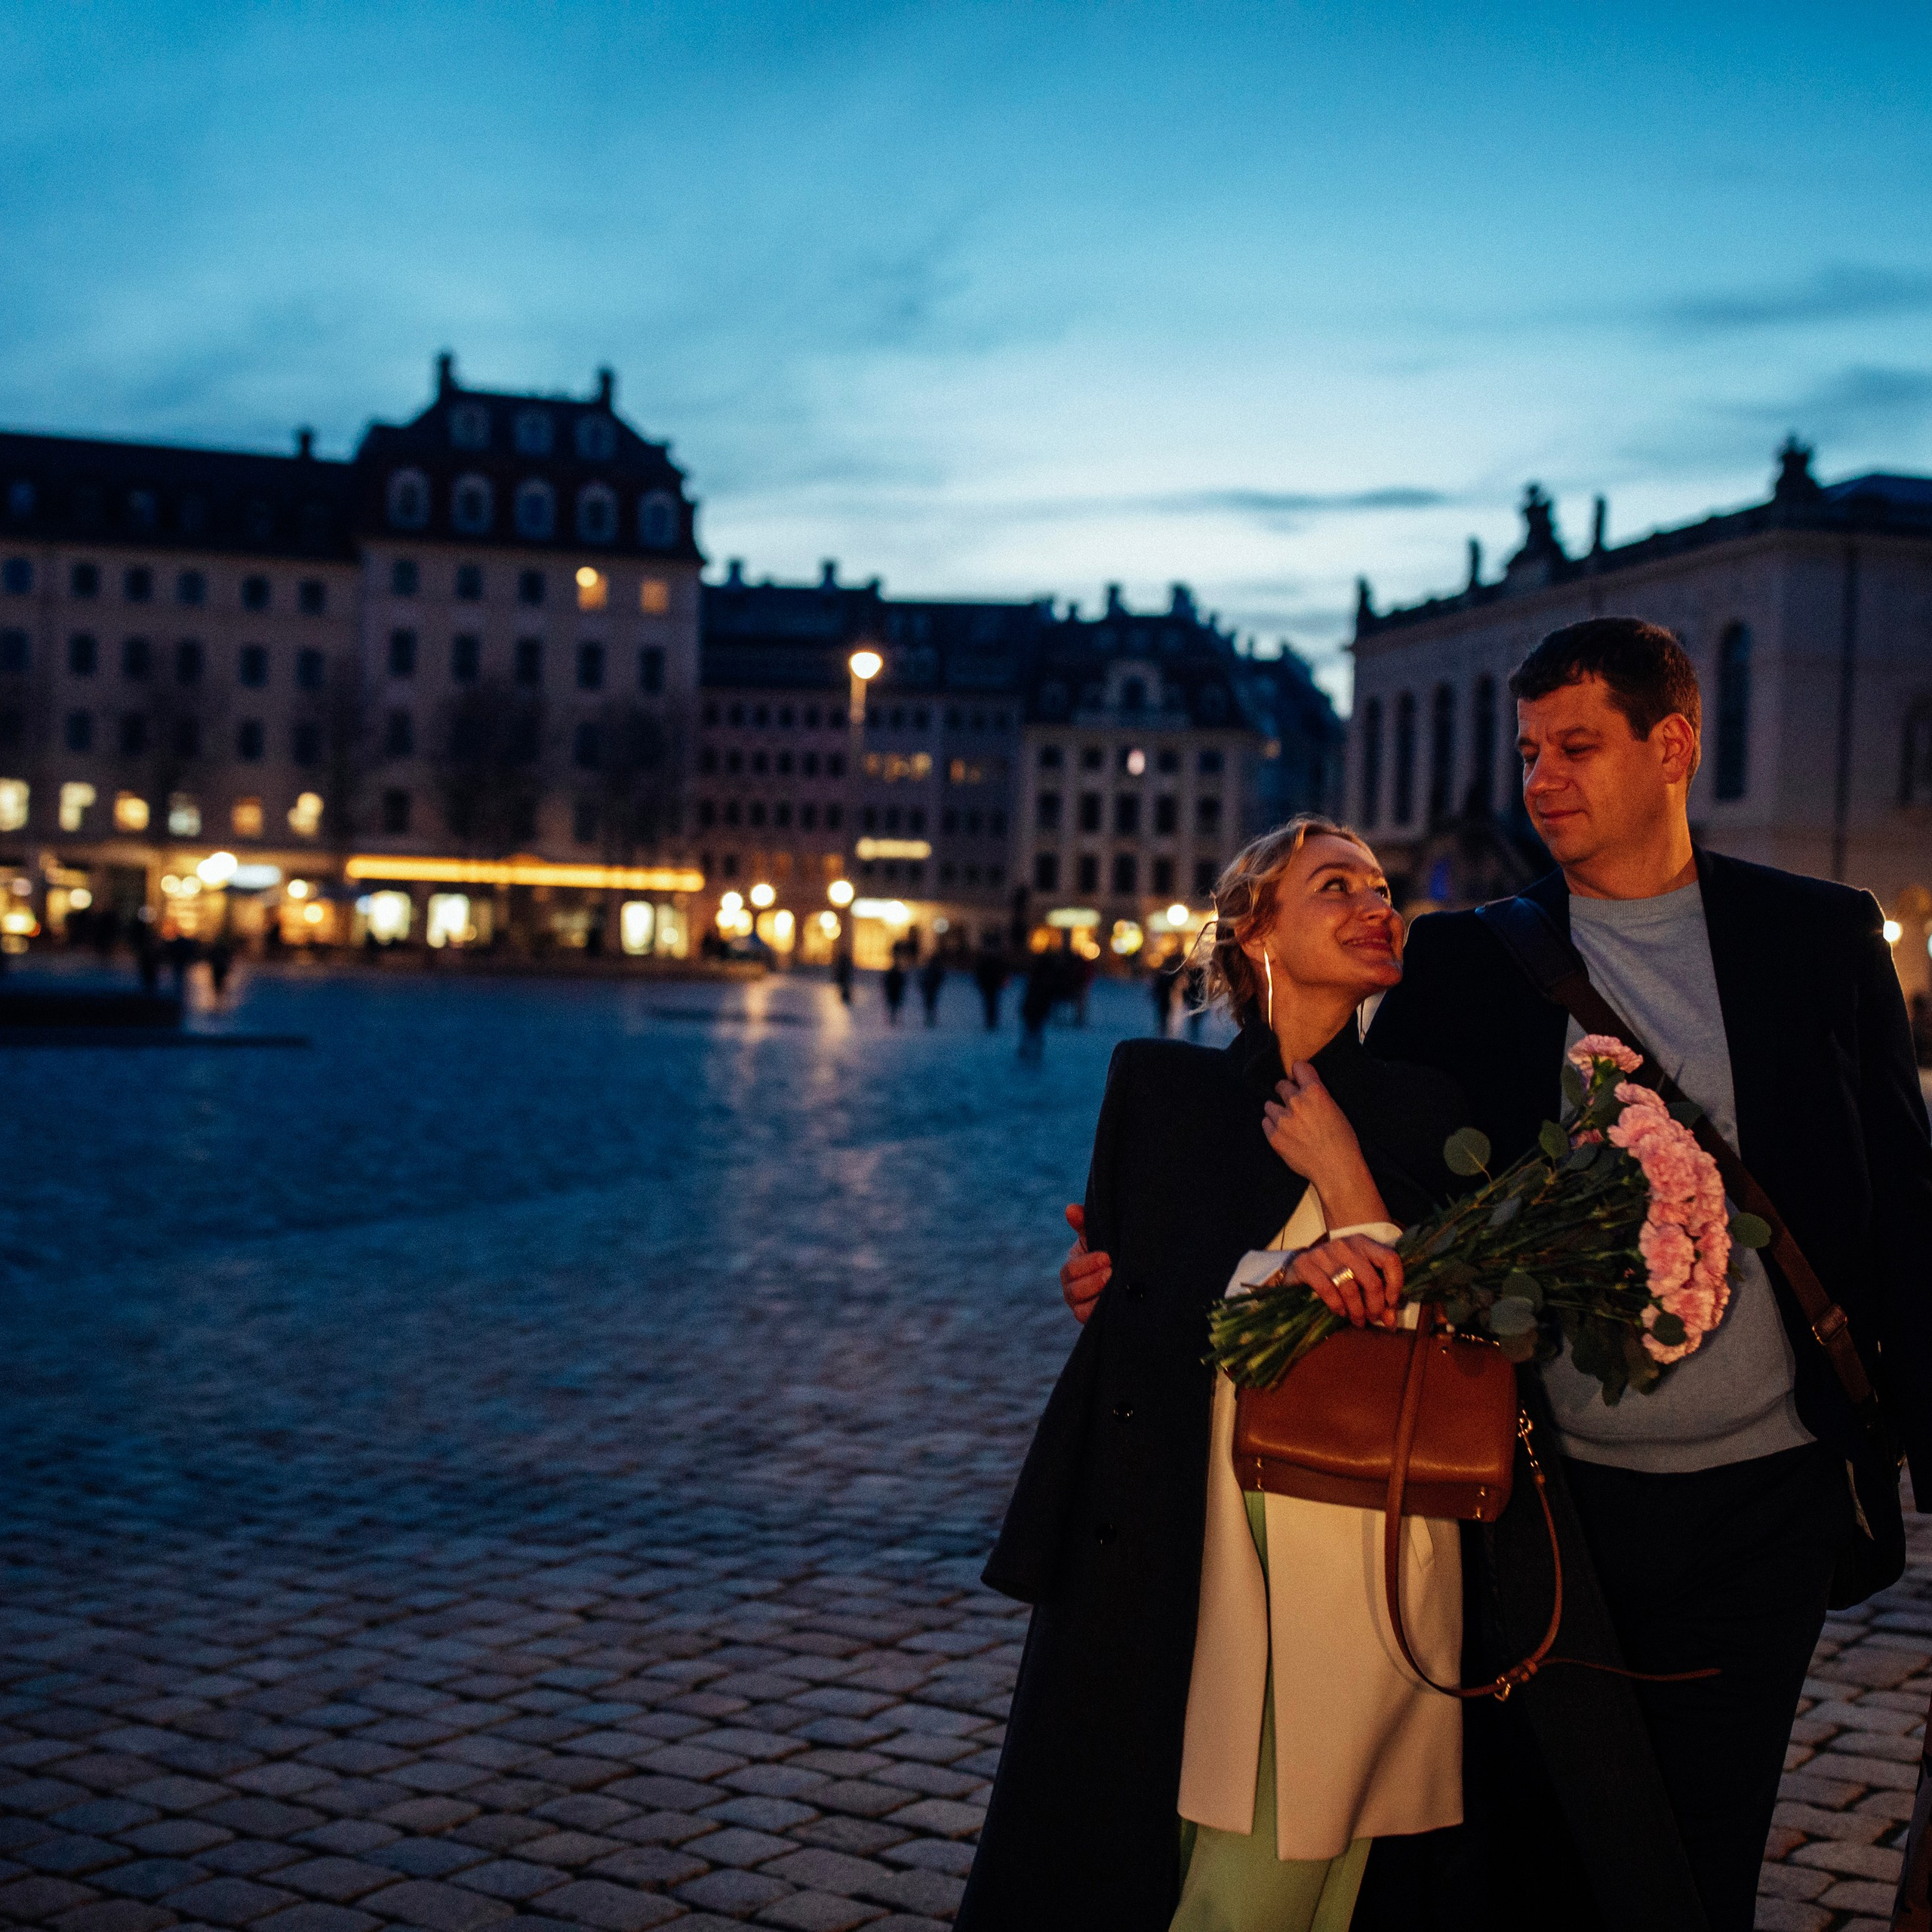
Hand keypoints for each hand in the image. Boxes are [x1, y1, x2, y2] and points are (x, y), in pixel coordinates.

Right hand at [1060, 1203, 1110, 1323]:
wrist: (1133, 1275)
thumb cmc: (1111, 1251)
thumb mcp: (1098, 1236)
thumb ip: (1084, 1223)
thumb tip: (1070, 1209)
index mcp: (1071, 1269)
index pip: (1070, 1270)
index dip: (1087, 1264)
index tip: (1107, 1257)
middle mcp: (1072, 1291)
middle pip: (1072, 1290)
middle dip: (1093, 1281)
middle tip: (1112, 1271)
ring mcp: (1082, 1308)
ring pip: (1080, 1310)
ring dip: (1097, 1298)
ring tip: (1115, 1287)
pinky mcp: (1095, 1322)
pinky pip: (1091, 1322)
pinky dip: (1101, 1313)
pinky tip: (1117, 1303)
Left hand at [1262, 1062, 1364, 1186]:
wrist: (1336, 1169)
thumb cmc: (1342, 1141)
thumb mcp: (1336, 1110)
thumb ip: (1317, 1096)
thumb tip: (1303, 1087)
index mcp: (1315, 1092)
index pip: (1298, 1067)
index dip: (1299, 1072)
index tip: (1299, 1078)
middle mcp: (1296, 1103)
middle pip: (1281, 1085)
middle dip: (1287, 1092)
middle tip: (1294, 1104)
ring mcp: (1283, 1120)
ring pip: (1269, 1105)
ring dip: (1277, 1110)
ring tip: (1288, 1121)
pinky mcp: (1274, 1137)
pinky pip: (1265, 1122)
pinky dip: (1272, 1125)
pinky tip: (1284, 1132)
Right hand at [1285, 1234, 1403, 1329]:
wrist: (1298, 1265)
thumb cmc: (1336, 1272)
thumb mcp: (1359, 1276)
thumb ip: (1378, 1295)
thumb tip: (1391, 1321)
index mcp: (1363, 1243)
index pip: (1390, 1259)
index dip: (1396, 1284)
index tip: (1392, 1302)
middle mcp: (1346, 1245)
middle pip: (1371, 1281)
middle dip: (1375, 1306)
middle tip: (1373, 1319)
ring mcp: (1324, 1253)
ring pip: (1350, 1288)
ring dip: (1357, 1311)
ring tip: (1358, 1320)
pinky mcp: (1306, 1264)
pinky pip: (1327, 1290)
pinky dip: (1337, 1306)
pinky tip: (1340, 1312)